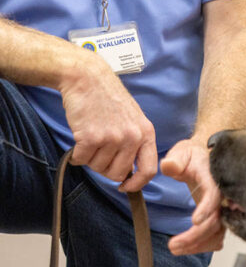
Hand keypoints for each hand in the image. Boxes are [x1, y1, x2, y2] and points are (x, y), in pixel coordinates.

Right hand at [61, 56, 156, 192]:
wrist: (89, 79)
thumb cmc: (109, 100)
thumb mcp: (133, 119)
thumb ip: (135, 143)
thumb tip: (129, 175)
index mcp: (146, 133)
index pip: (149, 170)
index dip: (136, 184)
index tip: (124, 187)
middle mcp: (133, 137)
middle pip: (117, 174)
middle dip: (105, 168)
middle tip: (99, 150)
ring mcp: (113, 137)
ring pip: (97, 168)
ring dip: (90, 158)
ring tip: (91, 137)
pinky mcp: (91, 137)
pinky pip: (81, 160)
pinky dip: (76, 154)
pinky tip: (80, 137)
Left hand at [161, 138, 224, 254]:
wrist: (202, 159)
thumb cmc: (191, 156)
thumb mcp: (181, 153)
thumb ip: (174, 160)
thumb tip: (168, 166)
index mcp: (214, 178)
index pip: (215, 194)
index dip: (207, 208)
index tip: (195, 221)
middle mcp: (222, 195)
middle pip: (217, 220)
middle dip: (196, 236)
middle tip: (173, 245)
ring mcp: (222, 208)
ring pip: (218, 232)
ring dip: (198, 244)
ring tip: (175, 248)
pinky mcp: (218, 217)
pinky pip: (216, 236)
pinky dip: (203, 245)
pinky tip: (186, 248)